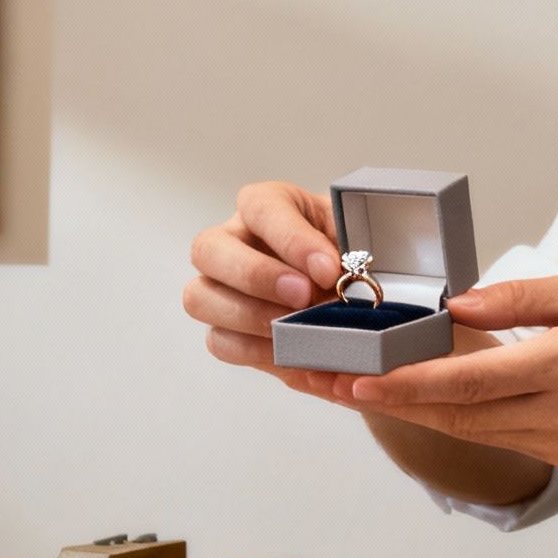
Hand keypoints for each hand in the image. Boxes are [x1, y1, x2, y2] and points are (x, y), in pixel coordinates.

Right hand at [184, 182, 347, 397]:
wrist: (352, 297)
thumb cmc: (350, 258)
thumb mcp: (357, 244)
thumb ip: (351, 257)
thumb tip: (342, 287)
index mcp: (267, 206)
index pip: (261, 207)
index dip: (291, 238)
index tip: (328, 269)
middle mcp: (232, 241)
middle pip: (208, 249)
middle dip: (256, 276)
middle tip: (303, 296)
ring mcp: (219, 286)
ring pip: (200, 297)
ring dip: (249, 316)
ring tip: (296, 329)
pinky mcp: (223, 327)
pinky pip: (219, 340)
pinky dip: (254, 350)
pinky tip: (290, 351)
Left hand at [332, 269, 557, 465]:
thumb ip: (518, 298)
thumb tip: (455, 307)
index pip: (469, 383)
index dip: (407, 385)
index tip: (358, 380)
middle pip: (456, 416)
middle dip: (389, 402)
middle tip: (331, 385)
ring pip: (471, 432)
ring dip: (414, 414)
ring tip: (359, 392)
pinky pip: (498, 437)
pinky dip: (456, 418)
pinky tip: (420, 400)